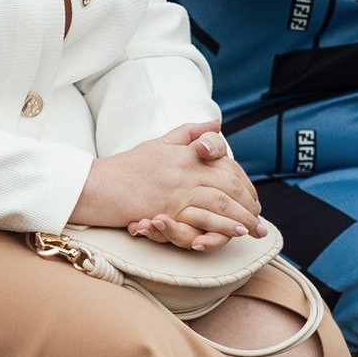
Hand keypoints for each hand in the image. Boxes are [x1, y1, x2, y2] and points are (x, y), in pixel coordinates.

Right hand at [71, 121, 265, 250]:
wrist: (97, 183)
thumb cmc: (126, 166)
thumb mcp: (160, 143)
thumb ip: (189, 133)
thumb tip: (216, 123)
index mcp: (186, 154)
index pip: (226, 166)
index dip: (244, 183)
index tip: (252, 198)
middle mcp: (185, 171)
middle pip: (229, 186)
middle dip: (248, 204)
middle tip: (260, 218)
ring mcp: (177, 191)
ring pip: (220, 203)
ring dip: (241, 218)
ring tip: (254, 229)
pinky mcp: (167, 211)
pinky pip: (201, 220)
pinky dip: (220, 227)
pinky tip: (233, 233)